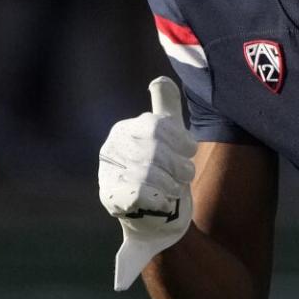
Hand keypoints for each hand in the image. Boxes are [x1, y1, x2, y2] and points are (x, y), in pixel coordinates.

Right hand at [98, 77, 197, 290]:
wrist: (157, 218)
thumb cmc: (164, 173)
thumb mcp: (168, 138)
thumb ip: (165, 108)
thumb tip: (160, 80)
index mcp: (124, 131)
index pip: (156, 126)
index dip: (180, 140)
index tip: (190, 151)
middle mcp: (111, 150)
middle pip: (155, 150)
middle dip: (178, 165)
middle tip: (186, 175)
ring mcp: (108, 175)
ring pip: (150, 173)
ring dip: (172, 183)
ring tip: (175, 189)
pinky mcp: (111, 199)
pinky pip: (143, 194)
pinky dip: (161, 199)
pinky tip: (163, 202)